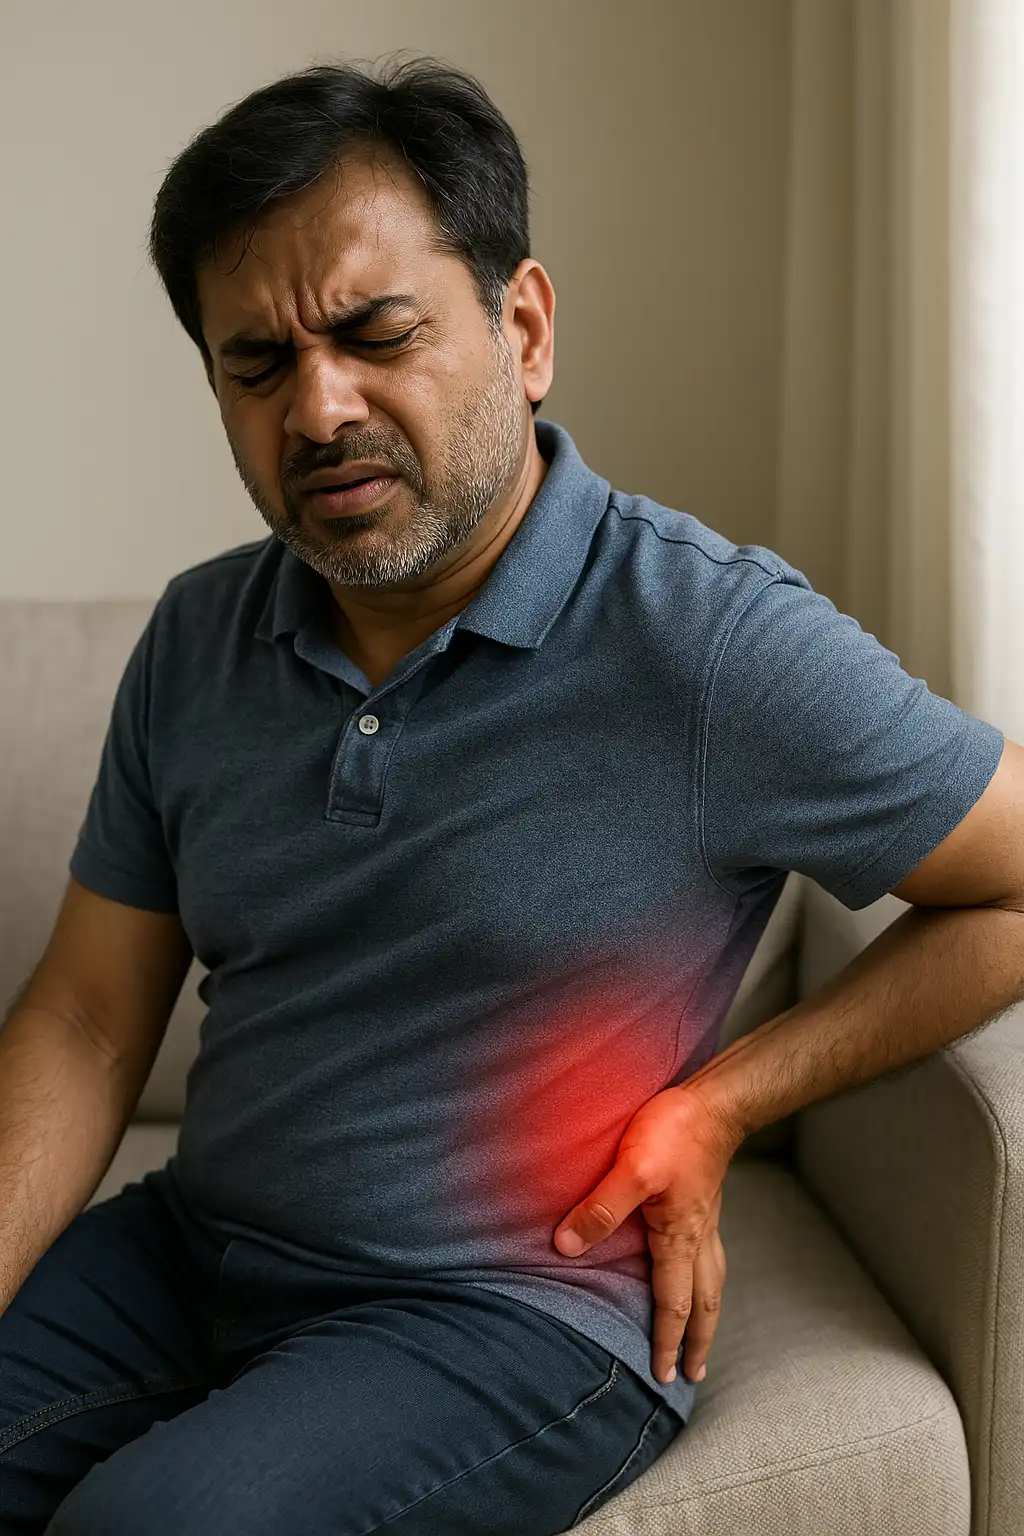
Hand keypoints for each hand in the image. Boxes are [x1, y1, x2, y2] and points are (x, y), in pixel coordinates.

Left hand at [552, 1084, 739, 1384]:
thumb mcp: (631, 1169)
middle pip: (706, 1302)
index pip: (674, 1302)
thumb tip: (565, 1247)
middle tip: (695, 1375)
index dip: (666, 1340)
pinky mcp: (704, 1201)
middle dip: (700, 1341)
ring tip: (704, 1334)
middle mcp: (698, 1236)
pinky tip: (693, 1270)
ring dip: (708, 1313)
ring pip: (713, 1279)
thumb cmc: (675, 1132)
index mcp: (680, 1237)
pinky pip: (709, 1255)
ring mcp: (706, 1219)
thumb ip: (600, 1209)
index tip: (663, 1375)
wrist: (714, 1102)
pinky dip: (705, 1278)